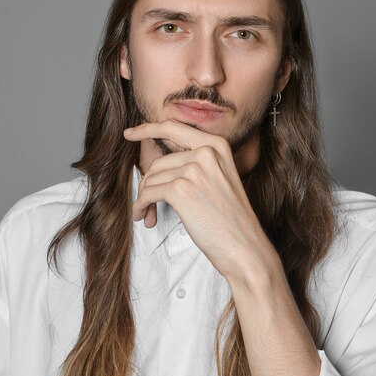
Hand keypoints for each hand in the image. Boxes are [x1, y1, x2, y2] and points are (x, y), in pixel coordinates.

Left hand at [123, 120, 276, 282]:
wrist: (245, 247)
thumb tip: (157, 167)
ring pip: (150, 179)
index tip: (130, 133)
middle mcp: (206, 152)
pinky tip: (144, 216)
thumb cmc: (231, 220)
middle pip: (158, 162)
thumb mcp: (220, 179)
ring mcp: (193, 170)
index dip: (147, 128)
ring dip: (145, 199)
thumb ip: (197, 164)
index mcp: (217, 145)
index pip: (174, 127)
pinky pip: (147, 194)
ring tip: (149, 215)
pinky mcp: (180, 189)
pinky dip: (141, 206)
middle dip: (148, 184)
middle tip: (147, 204)